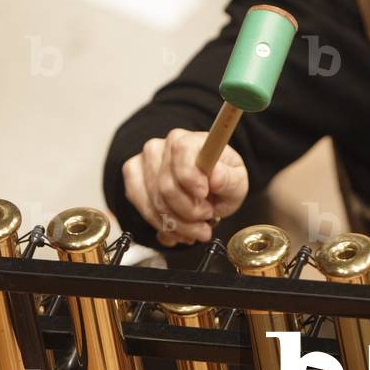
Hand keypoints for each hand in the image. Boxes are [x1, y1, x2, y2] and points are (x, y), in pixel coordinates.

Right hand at [122, 129, 248, 245]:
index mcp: (189, 140)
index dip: (191, 178)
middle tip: (206, 217)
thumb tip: (215, 176)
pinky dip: (163, 225)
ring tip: (197, 228)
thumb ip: (230, 179)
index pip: (182, 153)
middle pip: (167, 186)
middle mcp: (161, 146)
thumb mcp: (236, 181)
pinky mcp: (132, 178)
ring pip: (155, 202)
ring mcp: (143, 161)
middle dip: (189, 211)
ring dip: (179, 224)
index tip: (204, 194)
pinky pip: (142, 208)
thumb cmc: (219, 180)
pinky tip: (179, 229)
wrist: (204, 186)